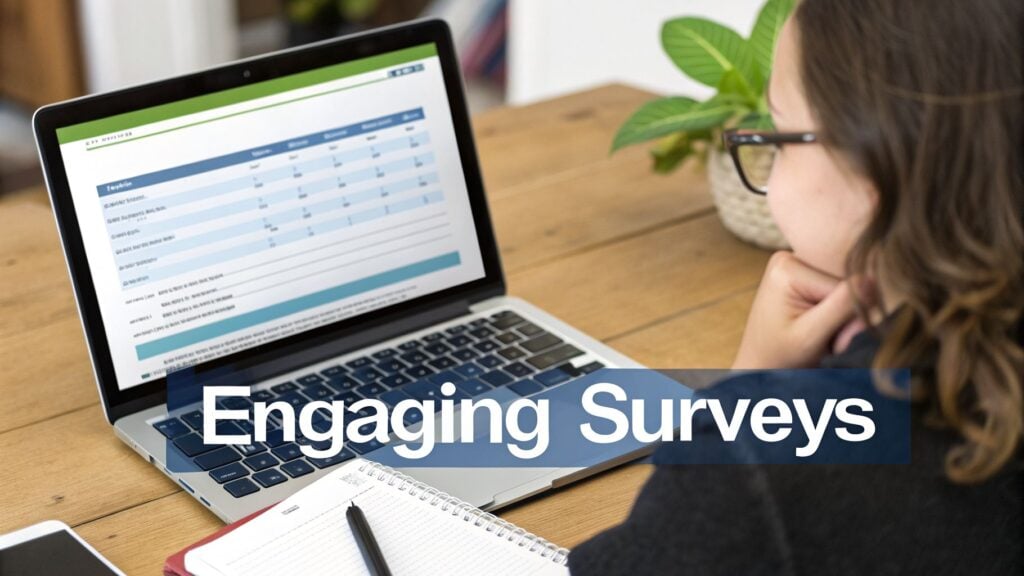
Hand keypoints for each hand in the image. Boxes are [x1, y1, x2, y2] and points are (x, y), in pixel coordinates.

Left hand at [732, 251, 868, 369]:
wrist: (760, 366)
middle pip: (845, 282)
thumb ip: (841, 306)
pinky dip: (837, 314)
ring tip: (821, 335)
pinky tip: (822, 326)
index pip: (844, 285)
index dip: (848, 316)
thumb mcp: (810, 335)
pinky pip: (838, 292)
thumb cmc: (778, 356)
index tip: (832, 339)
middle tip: (826, 339)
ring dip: (842, 317)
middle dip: (844, 316)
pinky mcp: (806, 276)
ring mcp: (798, 265)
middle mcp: (792, 257)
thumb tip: (873, 277)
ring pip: (845, 289)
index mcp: (787, 266)